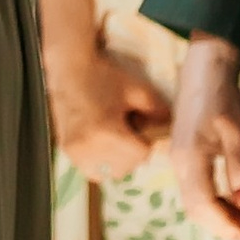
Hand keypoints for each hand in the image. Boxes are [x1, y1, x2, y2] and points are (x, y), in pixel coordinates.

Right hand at [43, 32, 172, 186]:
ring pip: (109, 172)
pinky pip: (91, 169)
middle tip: (126, 130)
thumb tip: (172, 129)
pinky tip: (99, 143)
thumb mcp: (137, 90)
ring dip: (117, 161)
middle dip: (132, 151)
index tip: (138, 125)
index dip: (145, 139)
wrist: (68, 66)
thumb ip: (159, 111)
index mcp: (108, 132)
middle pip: (127, 166)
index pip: (141, 154)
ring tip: (113, 138)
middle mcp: (89, 147)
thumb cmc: (104, 76)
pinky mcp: (67, 150)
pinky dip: (99, 162)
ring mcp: (75, 151)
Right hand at [169, 34, 239, 239]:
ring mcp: (180, 158)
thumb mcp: (238, 132)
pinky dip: (217, 200)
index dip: (225, 227)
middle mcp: (180, 163)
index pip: (204, 205)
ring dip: (221, 214)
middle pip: (196, 208)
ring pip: (196, 199)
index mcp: (191, 158)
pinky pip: (197, 186)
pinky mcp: (185, 154)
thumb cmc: (223, 97)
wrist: (205, 68)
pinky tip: (239, 201)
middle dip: (222, 226)